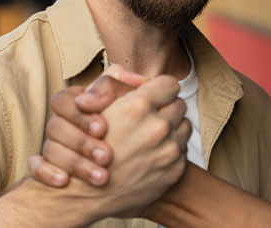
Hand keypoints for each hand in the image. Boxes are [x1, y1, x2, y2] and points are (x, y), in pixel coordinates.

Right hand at [31, 67, 191, 217]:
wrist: (86, 191)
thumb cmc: (87, 143)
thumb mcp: (95, 104)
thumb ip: (117, 83)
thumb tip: (142, 79)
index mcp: (139, 105)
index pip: (170, 85)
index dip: (160, 89)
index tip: (153, 96)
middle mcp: (157, 127)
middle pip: (179, 105)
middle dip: (166, 108)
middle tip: (151, 116)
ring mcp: (168, 150)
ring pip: (184, 126)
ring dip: (172, 128)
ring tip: (151, 134)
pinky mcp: (174, 170)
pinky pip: (183, 150)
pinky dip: (171, 149)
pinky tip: (152, 153)